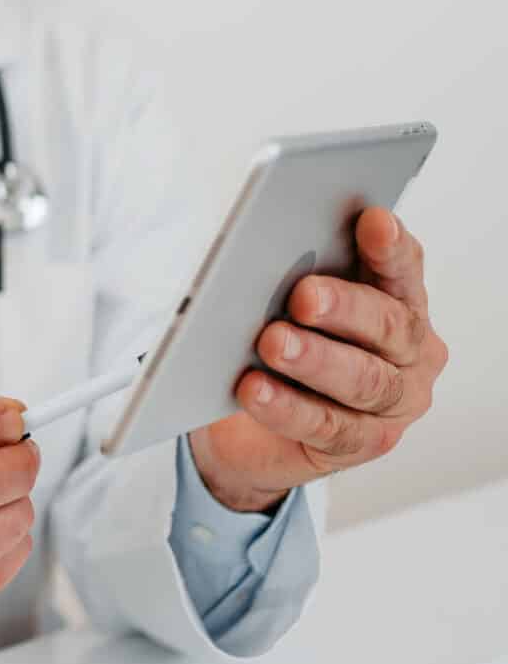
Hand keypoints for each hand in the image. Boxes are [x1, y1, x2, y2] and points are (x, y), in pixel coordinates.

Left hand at [189, 209, 445, 512]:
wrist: (253, 425)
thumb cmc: (281, 340)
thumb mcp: (285, 301)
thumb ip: (291, 273)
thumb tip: (266, 247)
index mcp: (399, 300)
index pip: (402, 268)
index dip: (389, 247)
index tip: (372, 220)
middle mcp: (410, 351)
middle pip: (387, 325)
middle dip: (345, 307)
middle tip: (304, 295)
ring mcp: (393, 402)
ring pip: (362, 380)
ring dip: (315, 360)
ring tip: (272, 342)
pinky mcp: (361, 443)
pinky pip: (326, 426)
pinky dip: (286, 406)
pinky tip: (253, 390)